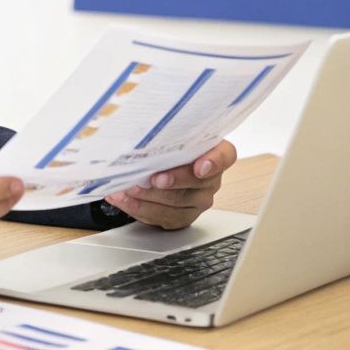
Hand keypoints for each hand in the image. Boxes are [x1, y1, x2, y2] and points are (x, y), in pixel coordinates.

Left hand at [104, 140, 236, 229]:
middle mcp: (211, 179)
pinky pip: (163, 218)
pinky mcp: (183, 217)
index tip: (200, 167)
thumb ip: (166, 133)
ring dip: (149, 197)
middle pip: (198, 184)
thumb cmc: (166, 145)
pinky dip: (139, 208)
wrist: (157, 164)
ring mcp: (198, 200)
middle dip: (172, 182)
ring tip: (128, 188)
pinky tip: (124, 199)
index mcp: (215, 153)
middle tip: (152, 179)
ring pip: (178, 205)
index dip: (214, 162)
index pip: (224, 156)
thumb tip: (146, 130)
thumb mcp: (169, 133)